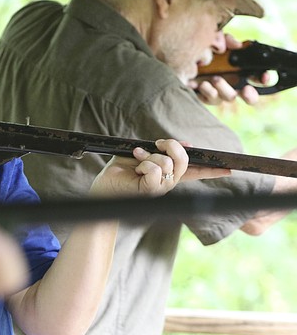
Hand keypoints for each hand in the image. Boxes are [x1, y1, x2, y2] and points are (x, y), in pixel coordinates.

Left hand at [89, 139, 228, 196]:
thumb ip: (162, 150)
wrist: (103, 186)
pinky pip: (155, 170)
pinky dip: (144, 164)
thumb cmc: (120, 171)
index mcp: (168, 174)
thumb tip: (185, 143)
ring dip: (149, 156)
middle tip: (155, 144)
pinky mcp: (151, 190)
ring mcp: (161, 188)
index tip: (229, 168)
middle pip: (184, 160)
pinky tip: (136, 169)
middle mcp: (168, 182)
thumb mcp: (143, 154)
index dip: (211, 169)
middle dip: (171, 145)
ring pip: (168, 163)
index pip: (195, 171)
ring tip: (137, 161)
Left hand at [190, 34, 268, 105]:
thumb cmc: (202, 50)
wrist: (180, 58)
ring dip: (224, 89)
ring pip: (229, 98)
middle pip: (250, 96)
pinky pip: (209, 100)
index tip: (264, 77)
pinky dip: (206, 92)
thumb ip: (227, 40)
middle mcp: (233, 84)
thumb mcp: (215, 41)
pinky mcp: (204, 97)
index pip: (259, 78)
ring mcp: (219, 92)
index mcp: (241, 71)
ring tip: (214, 79)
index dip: (265, 79)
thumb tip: (238, 45)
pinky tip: (200, 84)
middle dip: (250, 95)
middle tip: (245, 89)